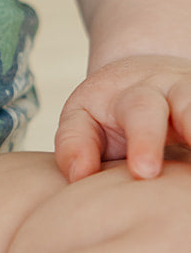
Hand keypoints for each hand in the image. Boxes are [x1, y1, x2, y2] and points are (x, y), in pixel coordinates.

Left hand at [54, 54, 190, 182]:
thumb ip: (75, 145)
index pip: (140, 112)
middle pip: (189, 103)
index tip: (144, 172)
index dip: (144, 140)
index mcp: (134, 93)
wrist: (147, 76)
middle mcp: (175, 90)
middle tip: (176, 158)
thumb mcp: (83, 118)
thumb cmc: (109, 112)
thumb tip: (79, 176)